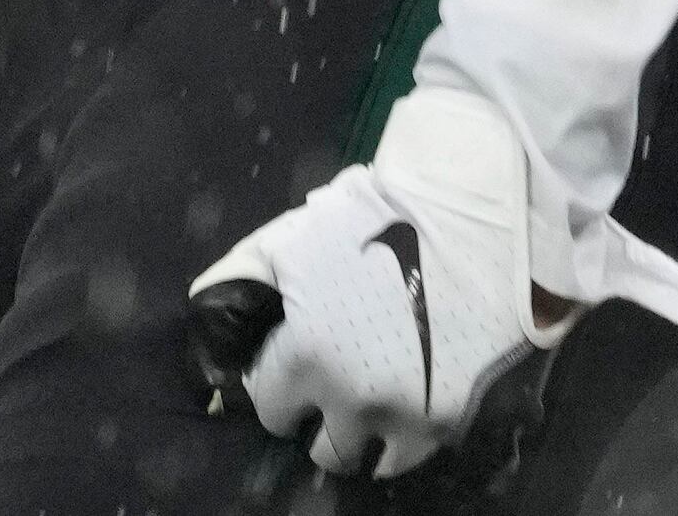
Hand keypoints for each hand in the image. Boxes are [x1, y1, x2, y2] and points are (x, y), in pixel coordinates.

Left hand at [186, 84, 552, 479]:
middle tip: (330, 384)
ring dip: (366, 435)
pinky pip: (423, 449)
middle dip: (320, 418)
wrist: (468, 217)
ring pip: (377, 461)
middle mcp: (357, 402)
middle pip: (325, 448)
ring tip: (370, 396)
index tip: (288, 366)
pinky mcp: (460, 417)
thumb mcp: (287, 240)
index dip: (275, 386)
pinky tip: (410, 394)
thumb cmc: (368, 220)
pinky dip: (410, 431)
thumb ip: (240, 280)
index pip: (271, 409)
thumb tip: (209, 311)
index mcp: (308, 359)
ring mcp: (413, 416)